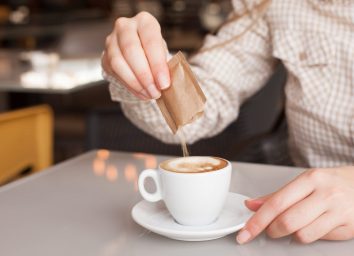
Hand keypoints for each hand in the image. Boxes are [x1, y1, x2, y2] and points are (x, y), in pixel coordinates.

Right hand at [102, 12, 169, 99]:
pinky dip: (130, 86)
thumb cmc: (154, 51)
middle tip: (156, 92)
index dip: (157, 64)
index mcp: (144, 21)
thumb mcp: (163, 53)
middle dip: (145, 76)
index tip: (164, 83)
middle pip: (131, 50)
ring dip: (136, 83)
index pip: (150, 41)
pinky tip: (141, 93)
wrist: (139, 52)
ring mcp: (111, 41)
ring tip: (149, 94)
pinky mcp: (105, 57)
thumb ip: (164, 65)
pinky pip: (115, 73)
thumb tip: (163, 84)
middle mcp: (125, 27)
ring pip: (119, 63)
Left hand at [237, 166, 353, 243]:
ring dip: (292, 234)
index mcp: (310, 179)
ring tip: (297, 224)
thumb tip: (252, 205)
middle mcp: (326, 193)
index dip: (257, 221)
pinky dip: (310, 236)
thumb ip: (277, 195)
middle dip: (272, 230)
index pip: (276, 203)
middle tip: (271, 229)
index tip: (245, 233)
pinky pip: (319, 239)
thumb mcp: (305, 182)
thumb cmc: (331, 183)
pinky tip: (315, 225)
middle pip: (287, 221)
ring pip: (302, 235)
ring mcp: (339, 211)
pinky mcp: (349, 227)